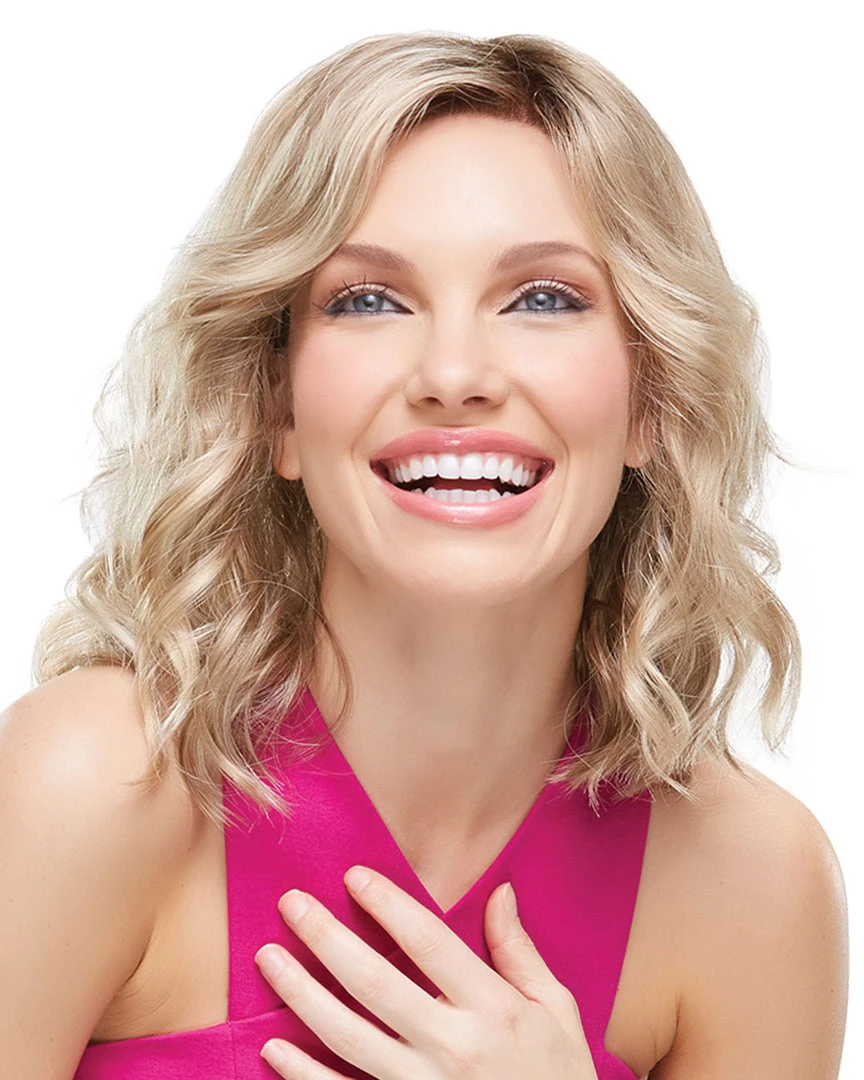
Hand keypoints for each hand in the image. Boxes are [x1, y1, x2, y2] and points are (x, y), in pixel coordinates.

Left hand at [255, 865, 597, 1078]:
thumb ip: (519, 952)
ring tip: (268, 958)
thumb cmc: (559, 1076)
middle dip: (326, 937)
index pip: (427, 942)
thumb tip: (499, 891)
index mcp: (491, 1008)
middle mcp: (452, 1046)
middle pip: (374, 982)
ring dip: (301, 994)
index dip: (388, 904)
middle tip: (291, 903)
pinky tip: (273, 1048)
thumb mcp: (556, 1011)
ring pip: (347, 1036)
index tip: (354, 874)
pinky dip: (303, 1074)